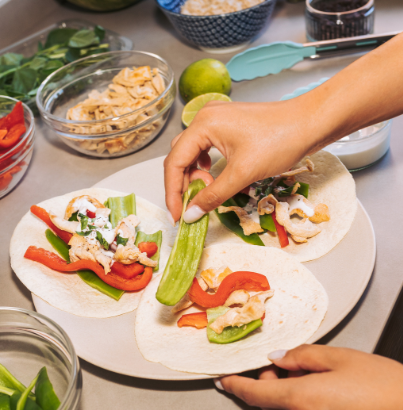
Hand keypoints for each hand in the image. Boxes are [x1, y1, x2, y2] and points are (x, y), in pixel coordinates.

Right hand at [164, 99, 318, 222]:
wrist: (312, 123)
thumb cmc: (280, 141)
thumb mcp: (242, 174)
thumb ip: (212, 196)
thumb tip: (190, 214)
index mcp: (203, 125)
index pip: (174, 162)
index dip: (173, 192)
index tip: (177, 215)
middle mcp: (205, 118)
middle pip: (180, 157)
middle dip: (183, 185)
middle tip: (191, 207)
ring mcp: (216, 120)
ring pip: (192, 153)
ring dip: (194, 176)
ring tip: (206, 190)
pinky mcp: (228, 126)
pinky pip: (205, 148)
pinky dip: (205, 166)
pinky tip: (213, 176)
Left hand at [216, 345, 402, 409]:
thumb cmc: (386, 387)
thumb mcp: (340, 357)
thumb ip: (301, 356)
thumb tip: (278, 358)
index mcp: (301, 400)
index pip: (254, 394)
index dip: (234, 386)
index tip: (222, 380)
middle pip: (267, 403)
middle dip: (266, 383)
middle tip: (283, 363)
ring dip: (284, 395)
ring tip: (309, 374)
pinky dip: (299, 406)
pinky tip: (320, 390)